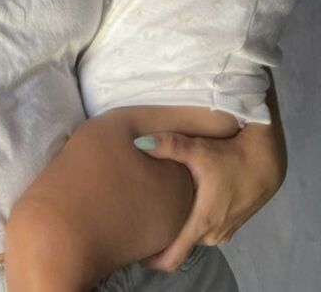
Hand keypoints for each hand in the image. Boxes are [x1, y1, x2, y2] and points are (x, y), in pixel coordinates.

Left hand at [135, 120, 286, 271]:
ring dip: (179, 229)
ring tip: (158, 211)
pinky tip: (184, 205)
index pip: (173, 258)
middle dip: (162, 238)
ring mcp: (223, 232)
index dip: (153, 259)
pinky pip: (205, 231)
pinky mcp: (231, 226)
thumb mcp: (199, 149)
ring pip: (193, 237)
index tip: (135, 249)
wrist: (266, 160)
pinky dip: (193, 223)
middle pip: (179, 246)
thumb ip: (170, 146)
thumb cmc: (231, 157)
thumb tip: (139, 142)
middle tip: (140, 220)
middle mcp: (212, 235)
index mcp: (202, 223)